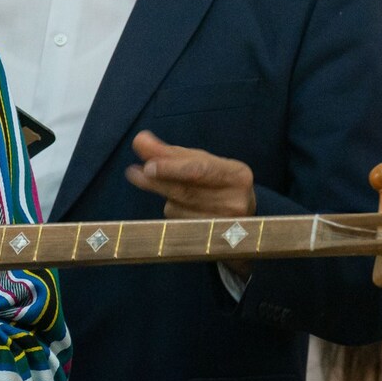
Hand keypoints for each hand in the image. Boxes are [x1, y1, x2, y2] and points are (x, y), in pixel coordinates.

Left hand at [124, 131, 257, 272]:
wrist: (247, 219)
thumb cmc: (219, 182)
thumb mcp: (202, 163)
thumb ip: (170, 152)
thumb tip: (139, 139)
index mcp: (237, 175)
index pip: (201, 171)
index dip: (173, 169)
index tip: (148, 166)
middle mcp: (234, 202)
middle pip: (186, 191)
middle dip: (157, 180)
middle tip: (134, 172)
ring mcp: (223, 225)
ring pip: (179, 208)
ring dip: (165, 196)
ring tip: (164, 186)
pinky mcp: (210, 241)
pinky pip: (177, 222)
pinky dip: (172, 210)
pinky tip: (179, 206)